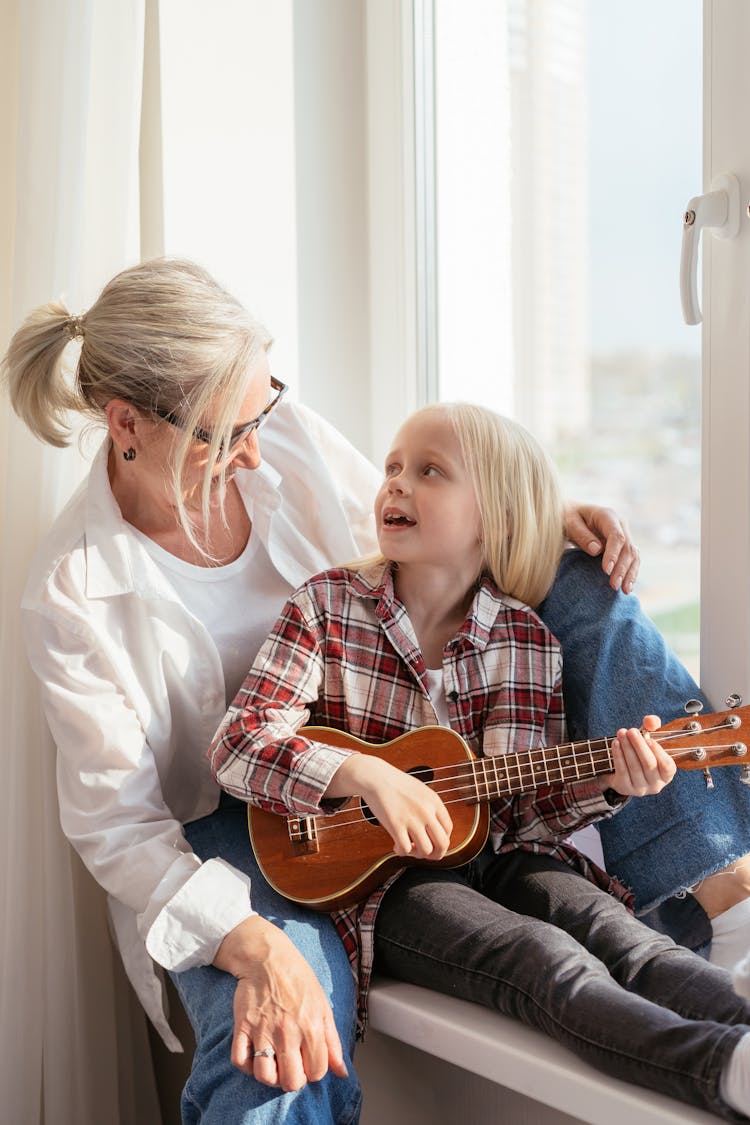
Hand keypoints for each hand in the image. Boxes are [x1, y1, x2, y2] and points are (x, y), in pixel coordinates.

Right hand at [213, 915, 348, 1090]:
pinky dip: (246, 1066)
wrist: (268, 958)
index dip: (314, 1072)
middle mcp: (287, 1031)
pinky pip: (240, 1060)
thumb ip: (333, 1042)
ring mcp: (263, 1029)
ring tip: (273, 1066)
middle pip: (291, 1081)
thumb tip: (342, 1072)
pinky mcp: (242, 1026)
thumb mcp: (323, 1007)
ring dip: (270, 1077)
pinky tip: (255, 1057)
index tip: (309, 1063)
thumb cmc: (298, 981)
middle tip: (291, 1067)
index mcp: (311, 1027)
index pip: (317, 1072)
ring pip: (264, 1076)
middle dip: (293, 1080)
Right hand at [326, 753, 452, 858]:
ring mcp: (412, 819)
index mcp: (434, 802)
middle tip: (424, 852)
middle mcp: (426, 811)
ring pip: (426, 850)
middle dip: (435, 854)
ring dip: (418, 854)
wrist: (376, 777)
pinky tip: (396, 845)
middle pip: (443, 844)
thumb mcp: (421, 791)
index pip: (448, 829)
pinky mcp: (395, 825)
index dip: (442, 840)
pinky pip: (405, 849)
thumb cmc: (396, 783)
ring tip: (409, 847)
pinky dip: (402, 852)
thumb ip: (430, 808)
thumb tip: (434, 829)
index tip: (432, 841)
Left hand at [562, 502, 638, 593]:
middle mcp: (620, 524)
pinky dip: (631, 573)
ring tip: (624, 591)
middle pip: (628, 547)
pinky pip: (632, 560)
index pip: (616, 536)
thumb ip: (581, 535)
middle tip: (614, 585)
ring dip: (630, 573)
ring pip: (633, 555)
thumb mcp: (569, 523)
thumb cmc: (567, 518)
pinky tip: (627, 587)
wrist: (571, 514)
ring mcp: (624, 534)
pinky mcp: (623, 546)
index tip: (606, 570)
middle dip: (622, 568)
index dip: (613, 554)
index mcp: (607, 515)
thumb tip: (597, 550)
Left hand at [599, 714, 674, 796]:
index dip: (659, 752)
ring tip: (621, 733)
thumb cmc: (640, 752)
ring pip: (634, 767)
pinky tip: (615, 743)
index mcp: (666, 774)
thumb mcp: (648, 739)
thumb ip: (652, 726)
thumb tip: (649, 720)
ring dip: (627, 748)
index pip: (667, 765)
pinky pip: (622, 771)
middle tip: (631, 731)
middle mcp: (656, 784)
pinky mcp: (625, 788)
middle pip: (648, 764)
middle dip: (639, 746)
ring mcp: (641, 789)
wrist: (620, 771)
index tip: (649, 738)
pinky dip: (618, 756)